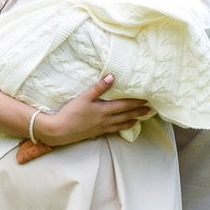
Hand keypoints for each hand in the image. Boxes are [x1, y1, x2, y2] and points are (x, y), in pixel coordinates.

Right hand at [35, 75, 152, 147]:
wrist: (59, 131)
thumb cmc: (70, 113)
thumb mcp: (83, 98)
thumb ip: (98, 88)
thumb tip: (111, 77)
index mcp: (104, 110)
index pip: (124, 105)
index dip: (136, 102)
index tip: (146, 100)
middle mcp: (106, 120)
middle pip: (126, 115)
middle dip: (138, 112)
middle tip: (149, 110)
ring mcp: (102, 128)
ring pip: (121, 124)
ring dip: (132, 121)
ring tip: (140, 119)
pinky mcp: (96, 133)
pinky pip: (113, 130)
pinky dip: (121, 128)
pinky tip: (122, 127)